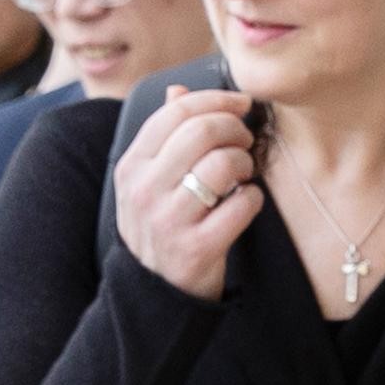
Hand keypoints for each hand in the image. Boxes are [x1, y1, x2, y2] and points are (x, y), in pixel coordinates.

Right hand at [111, 87, 260, 300]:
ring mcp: (170, 221)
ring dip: (246, 163)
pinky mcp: (198, 248)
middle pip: (202, 131)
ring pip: (224, 164)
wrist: (154, 293)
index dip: (216, 99)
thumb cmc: (160, 226)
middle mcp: (145, 190)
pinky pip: (242, 204)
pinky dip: (252, 198)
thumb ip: (162, 136)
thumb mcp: (147, 181)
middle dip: (236, 128)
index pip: (176, 112)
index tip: (240, 103)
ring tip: (243, 174)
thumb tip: (178, 90)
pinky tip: (245, 203)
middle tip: (245, 140)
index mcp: (131, 166)